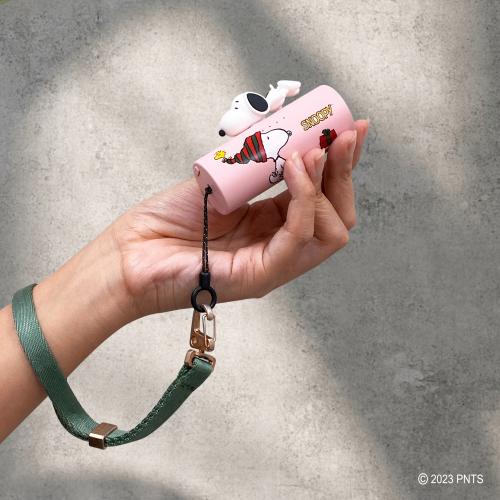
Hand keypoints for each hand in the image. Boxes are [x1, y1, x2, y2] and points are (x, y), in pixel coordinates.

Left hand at [111, 120, 368, 317]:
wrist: (128, 255)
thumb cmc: (166, 221)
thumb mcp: (221, 181)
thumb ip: (257, 166)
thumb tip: (288, 135)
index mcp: (273, 226)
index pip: (324, 199)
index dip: (341, 164)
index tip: (351, 127)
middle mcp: (280, 247)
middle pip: (338, 217)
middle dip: (345, 172)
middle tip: (344, 134)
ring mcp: (273, 265)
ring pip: (331, 231)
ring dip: (327, 185)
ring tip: (312, 151)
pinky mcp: (259, 277)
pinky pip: (298, 239)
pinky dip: (303, 200)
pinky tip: (294, 168)